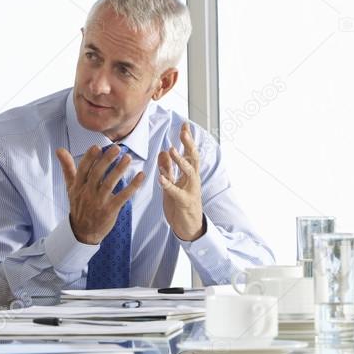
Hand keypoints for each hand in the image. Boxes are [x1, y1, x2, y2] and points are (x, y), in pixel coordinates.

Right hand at [56, 145, 144, 244]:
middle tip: (116, 148)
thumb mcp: (71, 187)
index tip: (97, 147)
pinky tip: (140, 176)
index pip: (83, 169)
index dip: (89, 158)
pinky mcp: (110, 210)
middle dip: (106, 160)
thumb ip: (67, 167)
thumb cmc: (79, 206)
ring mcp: (99, 202)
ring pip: (109, 183)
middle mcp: (87, 193)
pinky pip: (123, 196)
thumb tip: (59, 149)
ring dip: (119, 170)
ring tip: (127, 158)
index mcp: (78, 186)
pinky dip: (133, 186)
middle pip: (97, 174)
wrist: (83, 232)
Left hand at [158, 123, 204, 240]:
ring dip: (180, 161)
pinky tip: (160, 178)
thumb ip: (168, 168)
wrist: (188, 227)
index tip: (184, 125)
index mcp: (190, 175)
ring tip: (171, 150)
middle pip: (194, 158)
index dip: (187, 139)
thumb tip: (163, 151)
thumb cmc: (180, 205)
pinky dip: (168, 184)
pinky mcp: (184, 202)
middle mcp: (193, 180)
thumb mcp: (172, 183)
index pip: (190, 153)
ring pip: (189, 172)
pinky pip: (176, 191)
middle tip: (184, 131)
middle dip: (189, 144)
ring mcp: (190, 190)